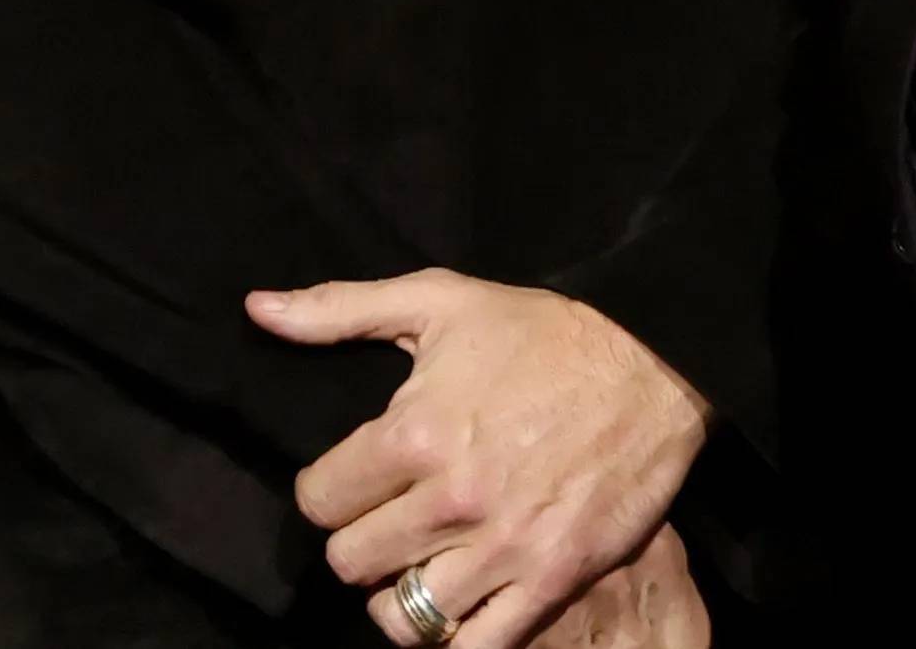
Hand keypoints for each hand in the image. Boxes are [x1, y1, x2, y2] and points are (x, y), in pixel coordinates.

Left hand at [251, 270, 707, 646]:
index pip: (318, 502)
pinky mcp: (551, 578)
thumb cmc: (543, 330)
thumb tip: (259, 310)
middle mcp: (453, 498)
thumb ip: (341, 309)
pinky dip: (456, 636)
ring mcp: (504, 546)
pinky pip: (476, 645)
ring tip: (419, 567)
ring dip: (402, 596)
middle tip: (389, 522)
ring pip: (404, 616)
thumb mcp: (441, 300)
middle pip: (352, 562)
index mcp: (415, 432)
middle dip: (362, 542)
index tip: (354, 483)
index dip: (328, 493)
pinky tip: (460, 602)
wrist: (656, 360)